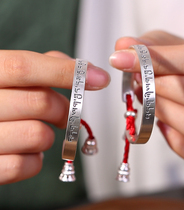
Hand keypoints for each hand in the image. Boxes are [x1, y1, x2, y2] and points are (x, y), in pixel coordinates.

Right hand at [0, 50, 109, 184]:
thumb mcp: (11, 77)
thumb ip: (44, 67)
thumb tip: (84, 69)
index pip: (25, 67)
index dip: (66, 71)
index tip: (99, 77)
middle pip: (41, 103)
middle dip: (64, 110)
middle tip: (65, 114)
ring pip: (39, 135)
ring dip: (48, 135)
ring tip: (38, 131)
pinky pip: (27, 165)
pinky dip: (37, 159)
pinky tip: (27, 150)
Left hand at [109, 30, 183, 171]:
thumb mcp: (181, 50)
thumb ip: (156, 46)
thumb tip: (121, 46)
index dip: (157, 60)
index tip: (120, 59)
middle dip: (157, 88)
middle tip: (136, 81)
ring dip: (162, 112)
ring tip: (144, 98)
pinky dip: (173, 139)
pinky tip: (160, 122)